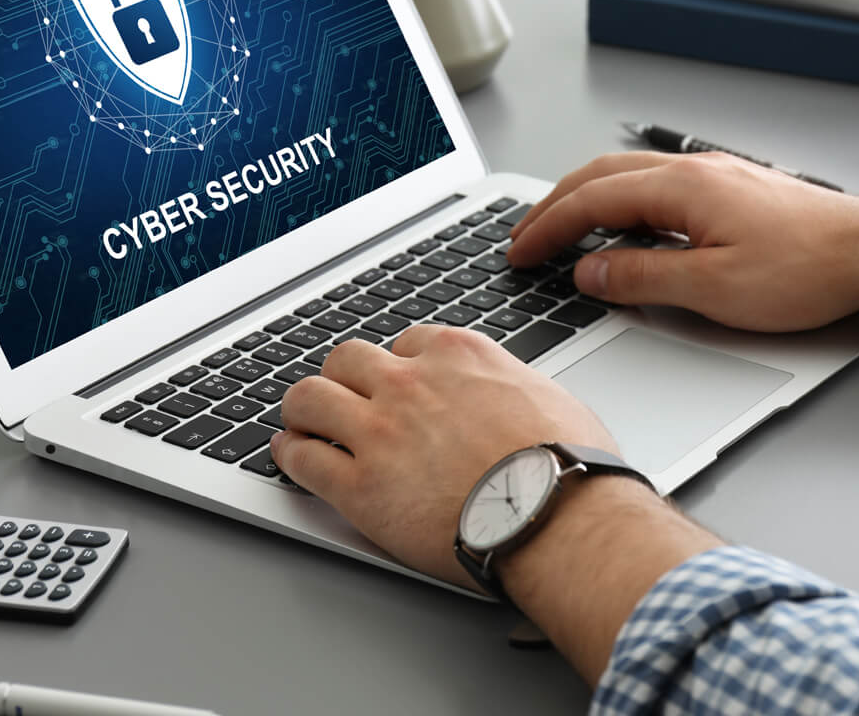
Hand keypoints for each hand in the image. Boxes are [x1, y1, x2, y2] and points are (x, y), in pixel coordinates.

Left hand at [270, 325, 620, 587]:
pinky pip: (303, 460)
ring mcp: (380, 431)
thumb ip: (510, 386)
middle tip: (341, 395)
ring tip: (300, 421)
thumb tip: (514, 401)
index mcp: (456, 355)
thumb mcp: (547, 395)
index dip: (396, 364)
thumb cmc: (568, 464)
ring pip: (309, 397)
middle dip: (342, 376)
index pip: (405, 342)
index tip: (394, 382)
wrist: (558, 516)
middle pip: (346, 358)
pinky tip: (290, 457)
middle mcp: (410, 383)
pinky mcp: (360, 486)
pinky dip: (290, 456)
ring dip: (302, 409)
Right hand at [508, 151, 858, 331]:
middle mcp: (689, 171)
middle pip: (597, 177)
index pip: (589, 202)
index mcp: (679, 188)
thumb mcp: (714, 288)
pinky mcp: (724, 188)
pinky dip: (614, 201)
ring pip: (622, 176)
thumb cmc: (809, 267)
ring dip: (581, 200)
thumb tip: (591, 273)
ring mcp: (708, 175)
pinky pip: (650, 185)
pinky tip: (615, 224)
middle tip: (523, 237)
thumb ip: (643, 278)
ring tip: (556, 227)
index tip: (520, 251)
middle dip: (552, 207)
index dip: (547, 228)